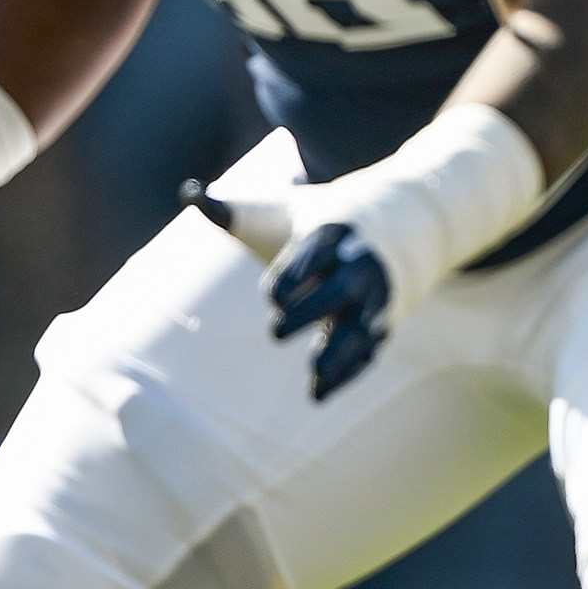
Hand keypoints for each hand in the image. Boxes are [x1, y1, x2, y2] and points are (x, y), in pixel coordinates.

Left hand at [182, 181, 393, 401]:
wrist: (399, 226)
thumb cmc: (320, 222)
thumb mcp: (286, 209)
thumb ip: (237, 210)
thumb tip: (188, 194)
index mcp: (334, 231)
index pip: (317, 249)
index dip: (297, 271)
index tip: (274, 294)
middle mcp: (358, 264)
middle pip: (340, 288)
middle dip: (311, 310)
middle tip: (275, 332)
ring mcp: (374, 296)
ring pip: (361, 326)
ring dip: (340, 351)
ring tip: (313, 374)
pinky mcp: (379, 323)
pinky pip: (367, 352)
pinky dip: (346, 374)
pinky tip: (318, 394)